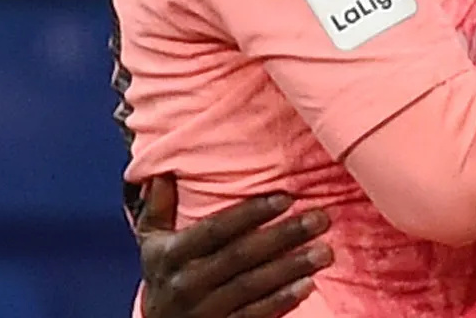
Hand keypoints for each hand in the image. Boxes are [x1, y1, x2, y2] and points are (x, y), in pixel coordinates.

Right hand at [134, 174, 332, 317]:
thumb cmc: (162, 278)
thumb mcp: (151, 243)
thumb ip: (157, 208)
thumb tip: (163, 171)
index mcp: (171, 254)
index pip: (215, 229)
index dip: (250, 213)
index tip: (286, 198)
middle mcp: (187, 282)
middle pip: (241, 255)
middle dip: (284, 236)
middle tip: (320, 219)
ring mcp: (205, 310)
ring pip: (253, 286)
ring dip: (291, 268)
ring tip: (324, 252)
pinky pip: (255, 315)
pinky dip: (281, 301)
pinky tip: (307, 285)